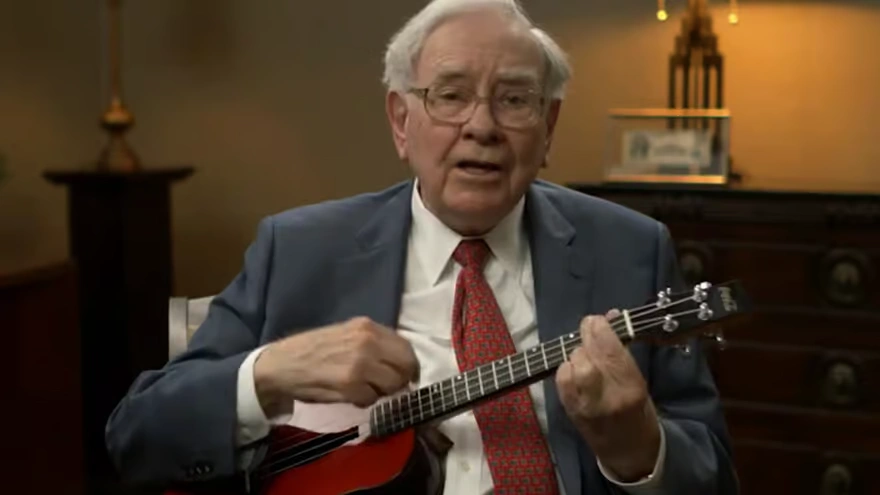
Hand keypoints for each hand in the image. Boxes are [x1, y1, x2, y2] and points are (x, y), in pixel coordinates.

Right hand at [253, 317, 418, 415]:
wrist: (282, 364)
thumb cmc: (313, 349)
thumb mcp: (347, 334)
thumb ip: (373, 343)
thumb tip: (400, 361)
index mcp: (368, 327)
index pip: (406, 347)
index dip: (409, 365)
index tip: (406, 375)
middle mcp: (368, 342)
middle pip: (405, 367)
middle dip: (400, 380)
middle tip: (388, 387)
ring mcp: (361, 364)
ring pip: (392, 385)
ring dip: (381, 392)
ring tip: (363, 389)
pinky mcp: (350, 385)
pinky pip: (371, 399)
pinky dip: (364, 402)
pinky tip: (350, 395)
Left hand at [555, 310, 661, 481]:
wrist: (629, 452)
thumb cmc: (639, 412)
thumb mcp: (639, 381)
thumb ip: (623, 352)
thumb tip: (611, 316)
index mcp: (630, 389)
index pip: (610, 351)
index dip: (600, 329)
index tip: (597, 320)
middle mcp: (606, 397)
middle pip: (586, 356)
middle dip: (586, 338)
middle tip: (589, 331)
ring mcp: (584, 404)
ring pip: (571, 365)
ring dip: (576, 354)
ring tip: (585, 355)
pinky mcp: (569, 409)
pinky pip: (561, 378)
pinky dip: (565, 367)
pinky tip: (574, 369)